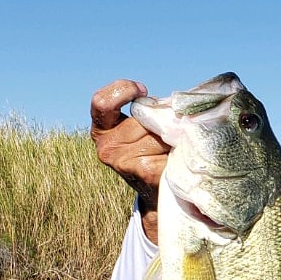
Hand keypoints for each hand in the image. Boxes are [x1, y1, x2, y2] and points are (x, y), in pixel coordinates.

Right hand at [90, 79, 167, 242]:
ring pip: (159, 132)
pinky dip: (179, 149)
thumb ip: (146, 110)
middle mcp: (106, 148)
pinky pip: (169, 148)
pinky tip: (176, 156)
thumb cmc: (150, 149)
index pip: (102, 102)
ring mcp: (123, 162)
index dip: (123, 90)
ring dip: (173, 135)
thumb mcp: (138, 127)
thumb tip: (173, 103)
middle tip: (170, 126)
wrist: (154, 190)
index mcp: (101, 131)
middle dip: (161, 118)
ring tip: (173, 144)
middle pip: (143, 117)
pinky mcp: (144, 172)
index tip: (143, 90)